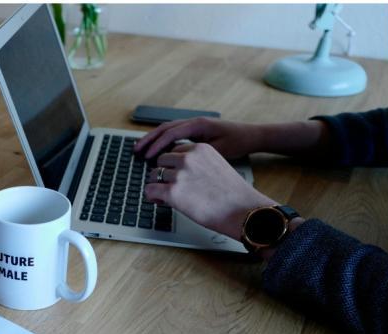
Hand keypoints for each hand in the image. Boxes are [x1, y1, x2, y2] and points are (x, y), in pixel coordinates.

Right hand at [135, 117, 262, 159]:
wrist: (251, 135)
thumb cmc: (237, 142)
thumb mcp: (218, 150)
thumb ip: (196, 152)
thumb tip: (176, 157)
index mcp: (198, 125)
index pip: (171, 133)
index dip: (157, 145)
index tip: (147, 156)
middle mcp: (194, 122)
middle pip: (165, 128)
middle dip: (149, 139)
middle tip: (136, 150)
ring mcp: (194, 125)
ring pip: (167, 130)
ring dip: (153, 139)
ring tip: (140, 149)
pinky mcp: (195, 130)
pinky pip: (174, 134)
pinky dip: (162, 140)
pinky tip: (156, 150)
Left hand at [144, 143, 276, 239]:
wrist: (242, 211)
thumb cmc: (233, 194)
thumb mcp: (215, 167)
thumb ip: (197, 164)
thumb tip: (177, 171)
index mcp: (200, 149)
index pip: (175, 150)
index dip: (173, 164)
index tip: (176, 174)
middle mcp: (188, 158)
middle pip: (161, 161)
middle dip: (163, 174)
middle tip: (169, 186)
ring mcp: (179, 174)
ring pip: (153, 175)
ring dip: (157, 185)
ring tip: (165, 196)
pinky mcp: (172, 192)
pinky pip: (149, 190)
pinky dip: (152, 196)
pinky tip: (159, 201)